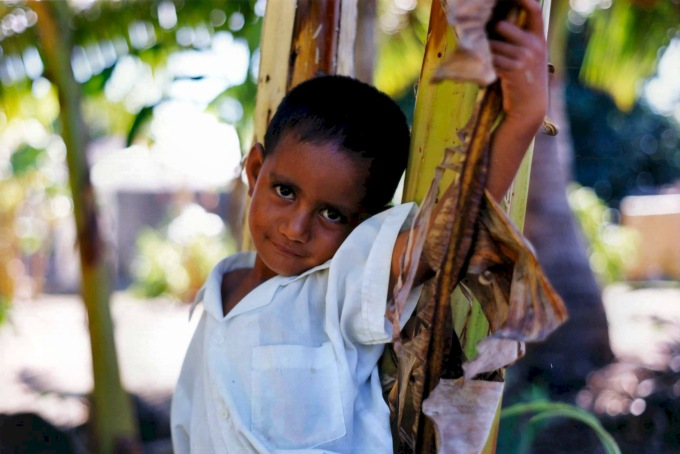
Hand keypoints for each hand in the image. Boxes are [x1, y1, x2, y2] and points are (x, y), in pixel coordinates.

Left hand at [489, 0, 547, 130]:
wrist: (529, 106)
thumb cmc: (526, 80)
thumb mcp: (532, 57)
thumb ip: (523, 40)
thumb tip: (500, 24)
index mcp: (540, 39)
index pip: (534, 11)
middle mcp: (533, 46)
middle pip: (502, 26)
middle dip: (490, 33)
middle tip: (485, 41)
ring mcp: (523, 58)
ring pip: (492, 45)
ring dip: (486, 53)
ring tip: (488, 61)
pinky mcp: (511, 70)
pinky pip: (490, 60)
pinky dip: (485, 64)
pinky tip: (488, 70)